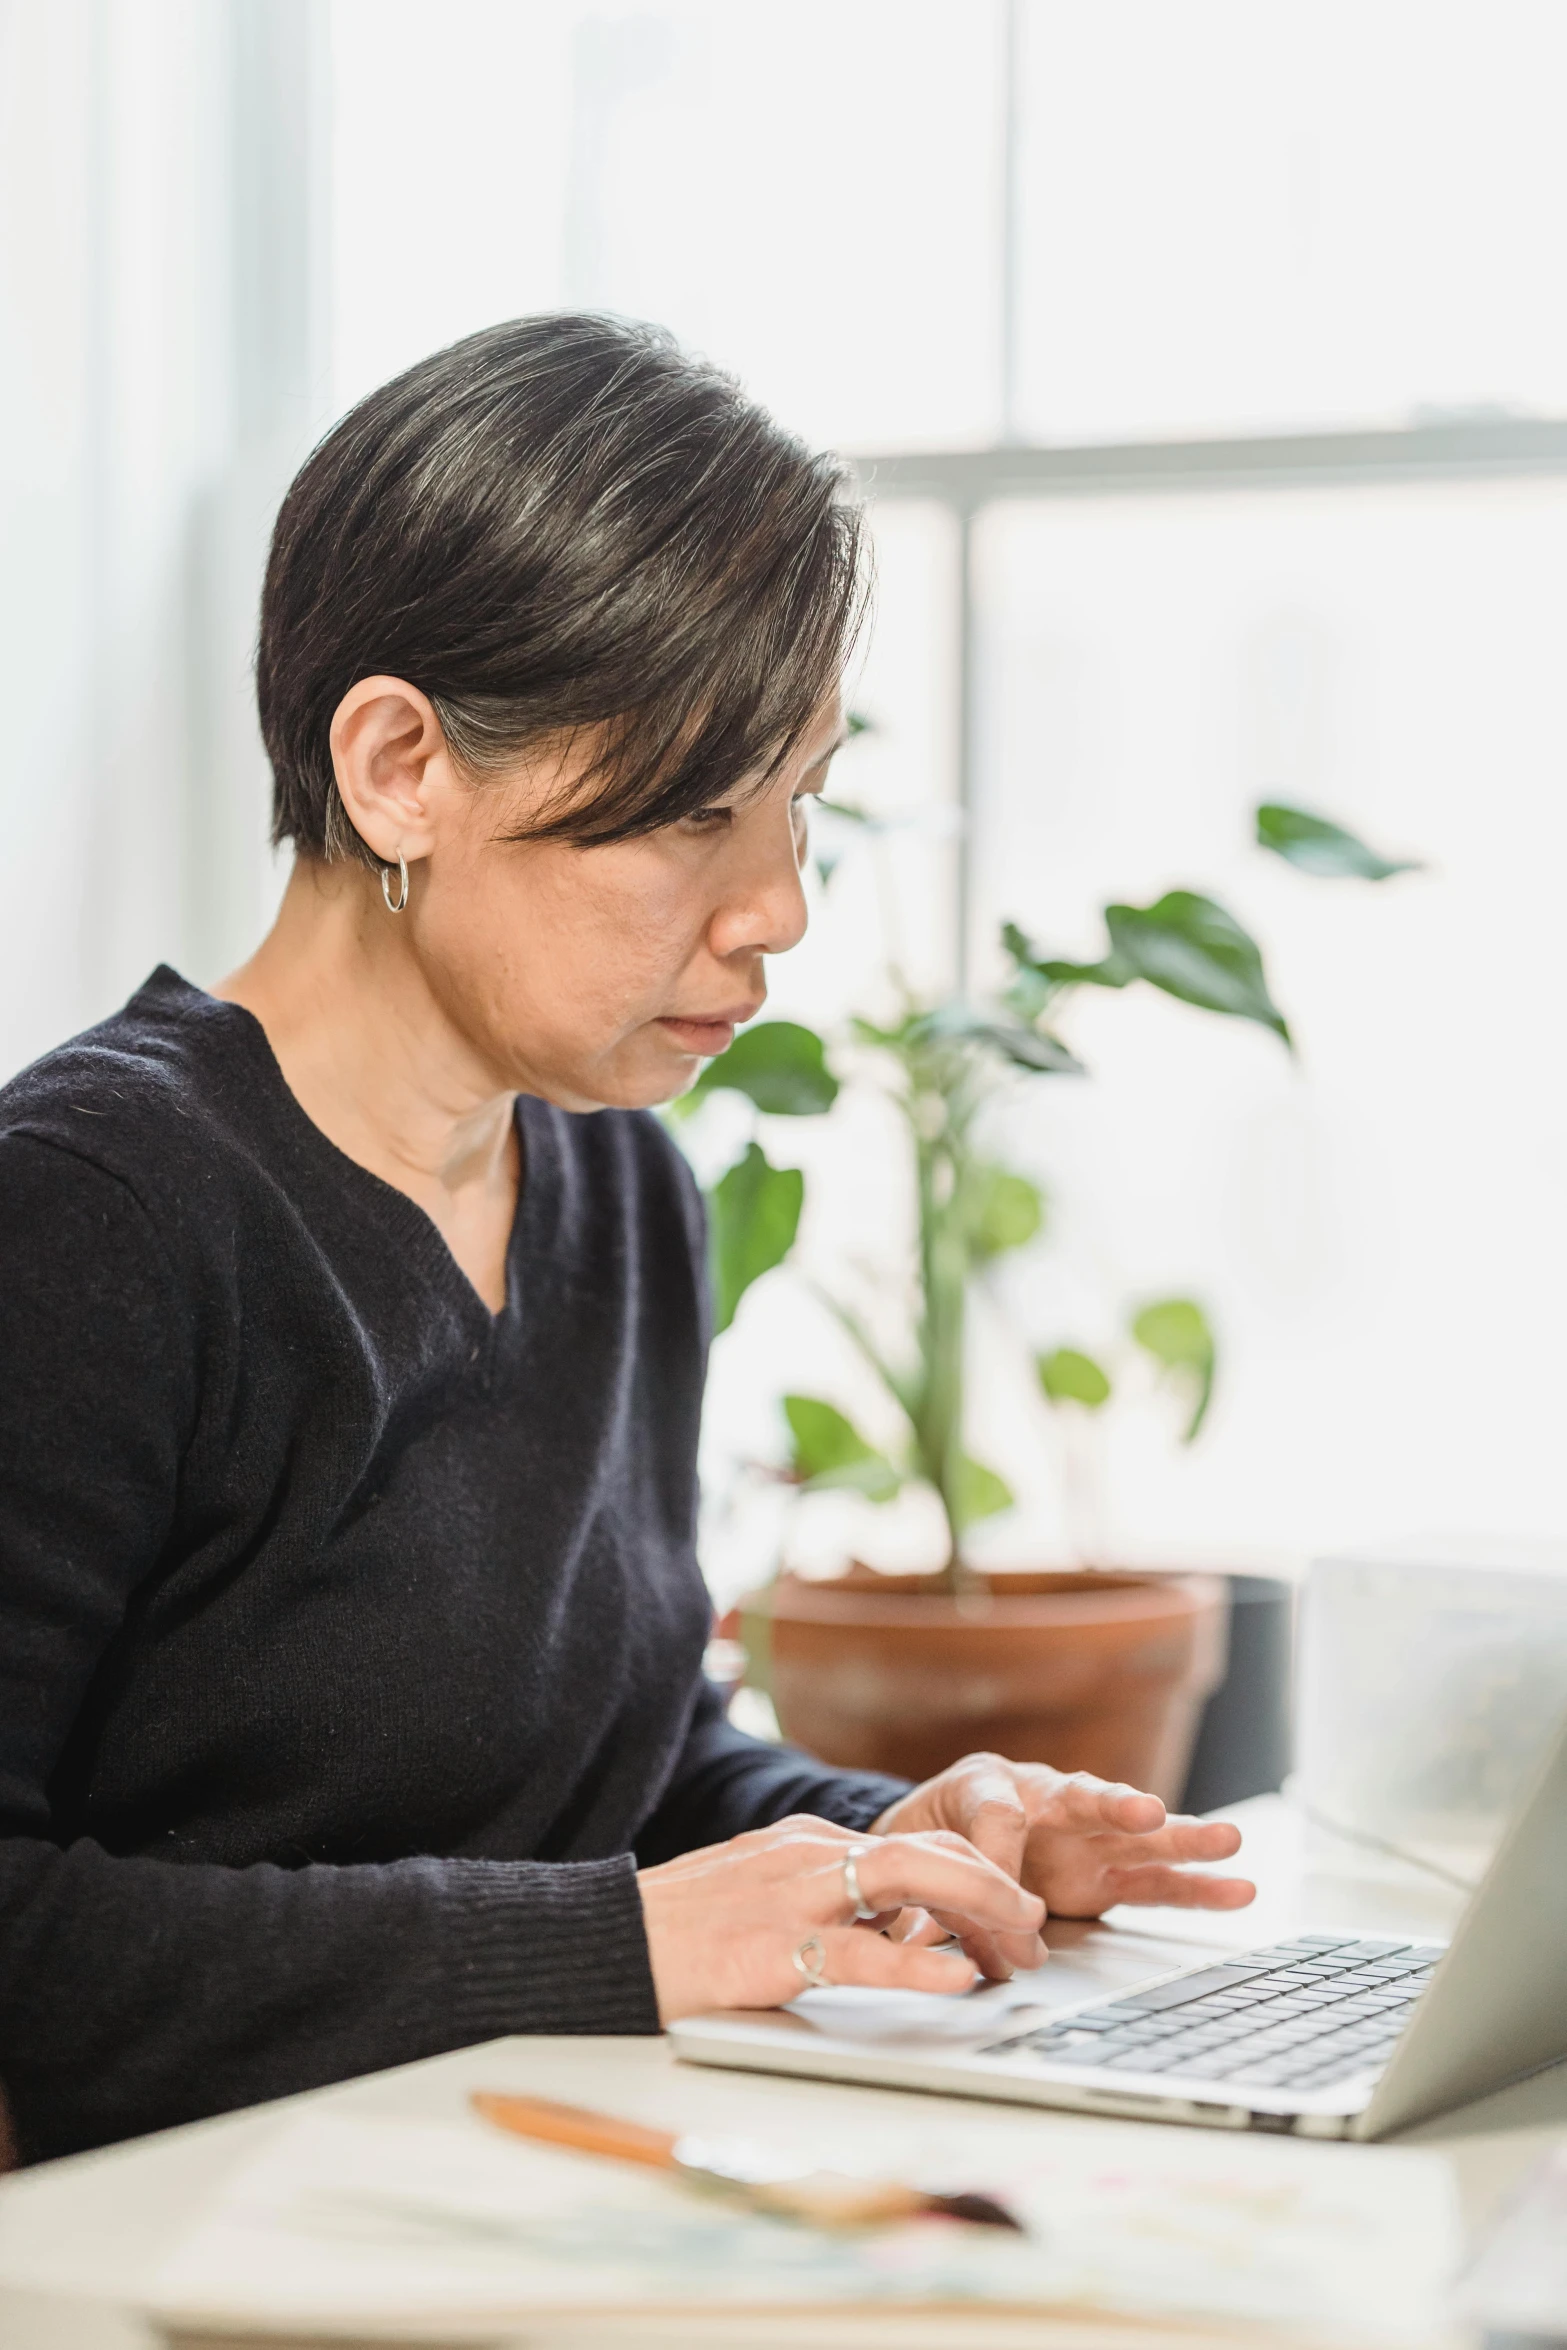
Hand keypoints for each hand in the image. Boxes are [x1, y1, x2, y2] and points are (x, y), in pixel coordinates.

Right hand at [637, 1813, 1045, 2023]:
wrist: (600, 1941)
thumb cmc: (678, 1931)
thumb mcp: (761, 1897)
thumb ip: (824, 1908)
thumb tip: (894, 1935)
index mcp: (806, 1843)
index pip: (913, 1842)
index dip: (976, 1873)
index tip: (1015, 1909)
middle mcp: (806, 1855)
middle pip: (923, 1850)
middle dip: (993, 1883)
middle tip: (1037, 1926)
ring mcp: (788, 1896)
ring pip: (904, 1881)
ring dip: (976, 1905)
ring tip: (1024, 1936)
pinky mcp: (768, 1948)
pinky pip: (858, 1954)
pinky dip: (915, 1964)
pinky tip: (957, 1977)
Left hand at [873, 1755, 1255, 1979]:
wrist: (935, 1836)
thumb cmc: (927, 1834)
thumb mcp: (916, 1854)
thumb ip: (940, 1896)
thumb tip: (960, 1947)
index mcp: (984, 1783)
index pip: (997, 1814)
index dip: (999, 1859)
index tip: (1000, 1904)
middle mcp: (1043, 1798)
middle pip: (1083, 1797)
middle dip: (1114, 1808)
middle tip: (1145, 1814)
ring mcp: (1080, 1836)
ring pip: (1135, 1836)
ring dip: (1180, 1840)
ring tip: (1228, 1840)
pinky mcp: (1103, 1873)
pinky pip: (1153, 1880)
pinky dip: (1194, 1886)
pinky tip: (1238, 1887)